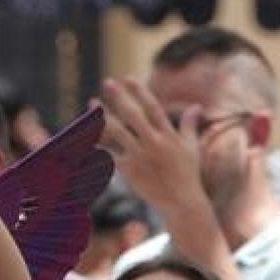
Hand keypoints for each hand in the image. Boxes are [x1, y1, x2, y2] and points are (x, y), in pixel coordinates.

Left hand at [97, 76, 206, 215]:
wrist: (182, 202)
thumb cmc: (188, 174)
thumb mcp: (191, 147)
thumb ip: (189, 125)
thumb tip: (196, 106)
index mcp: (169, 135)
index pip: (153, 107)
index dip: (140, 91)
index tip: (128, 78)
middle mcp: (154, 143)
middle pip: (134, 115)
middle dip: (120, 97)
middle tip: (107, 82)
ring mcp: (141, 156)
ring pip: (118, 132)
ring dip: (103, 117)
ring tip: (91, 103)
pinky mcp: (130, 171)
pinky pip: (109, 155)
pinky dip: (97, 146)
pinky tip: (84, 136)